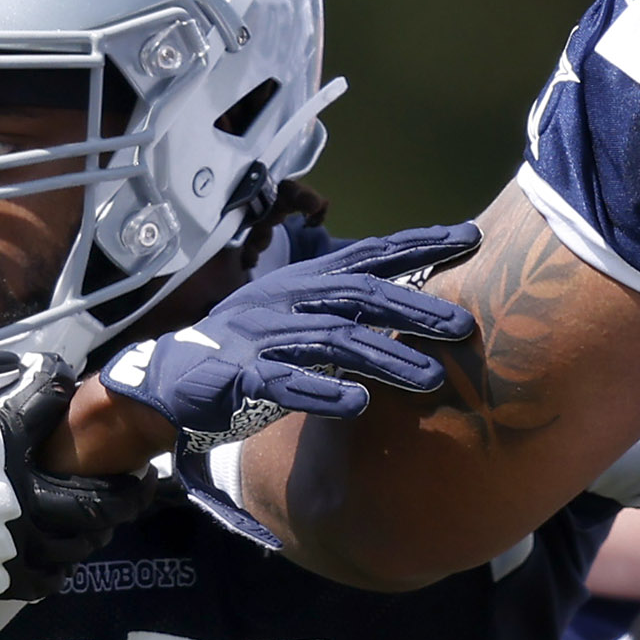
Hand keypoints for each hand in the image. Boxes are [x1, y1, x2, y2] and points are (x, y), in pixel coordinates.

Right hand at [0, 353, 164, 618]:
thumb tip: (39, 371)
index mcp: (1, 440)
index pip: (58, 409)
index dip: (79, 403)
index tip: (94, 404)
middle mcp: (19, 496)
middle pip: (96, 499)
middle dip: (125, 490)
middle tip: (139, 479)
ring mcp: (10, 543)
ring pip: (80, 542)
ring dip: (98, 527)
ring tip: (105, 514)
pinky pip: (48, 577)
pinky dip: (64, 563)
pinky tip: (62, 551)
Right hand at [95, 223, 479, 447]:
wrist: (169, 375)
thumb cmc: (247, 346)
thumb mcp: (296, 315)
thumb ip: (344, 308)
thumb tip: (412, 304)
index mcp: (304, 282)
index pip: (370, 255)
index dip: (419, 244)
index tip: (470, 236)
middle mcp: (287, 300)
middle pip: (360, 296)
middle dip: (414, 309)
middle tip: (464, 326)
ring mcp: (262, 336)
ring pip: (333, 341)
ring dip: (385, 358)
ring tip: (431, 378)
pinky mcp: (240, 376)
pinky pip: (285, 383)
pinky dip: (321, 391)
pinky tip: (358, 402)